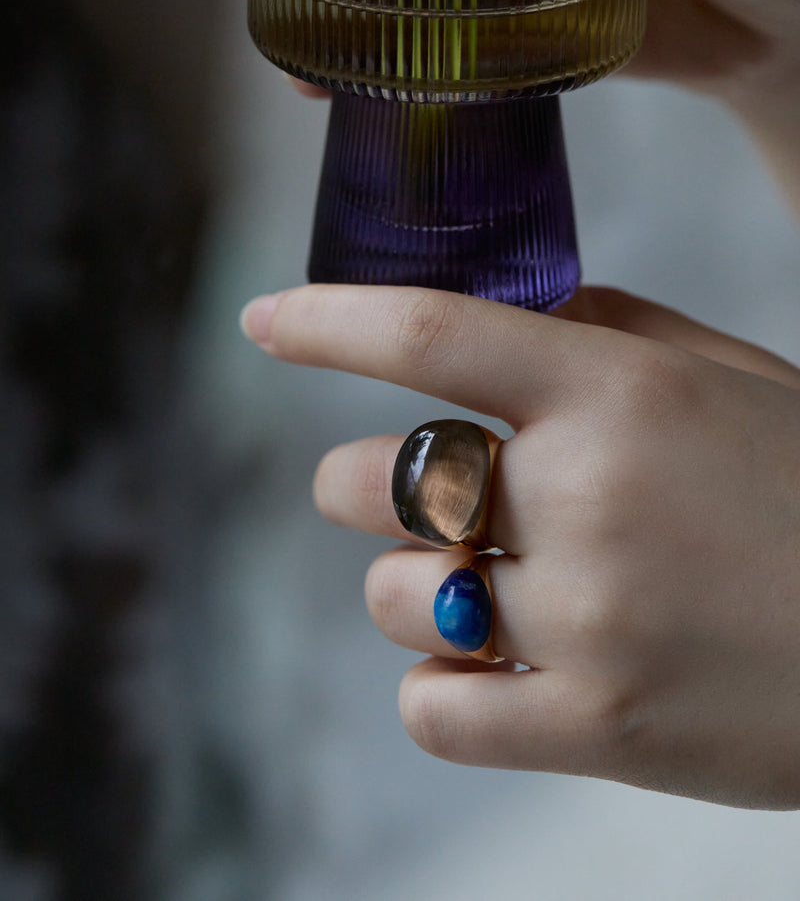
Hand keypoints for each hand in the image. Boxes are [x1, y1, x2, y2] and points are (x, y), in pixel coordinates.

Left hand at [241, 283, 799, 808]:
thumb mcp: (734, 380)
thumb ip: (613, 334)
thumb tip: (510, 313)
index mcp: (619, 394)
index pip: (428, 337)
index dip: (325, 322)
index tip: (260, 321)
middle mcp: (586, 498)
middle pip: (373, 483)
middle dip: (362, 486)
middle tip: (414, 497)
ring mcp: (587, 621)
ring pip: (395, 600)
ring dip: (415, 590)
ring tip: (487, 592)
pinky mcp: (595, 731)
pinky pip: (433, 711)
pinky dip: (442, 688)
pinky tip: (494, 669)